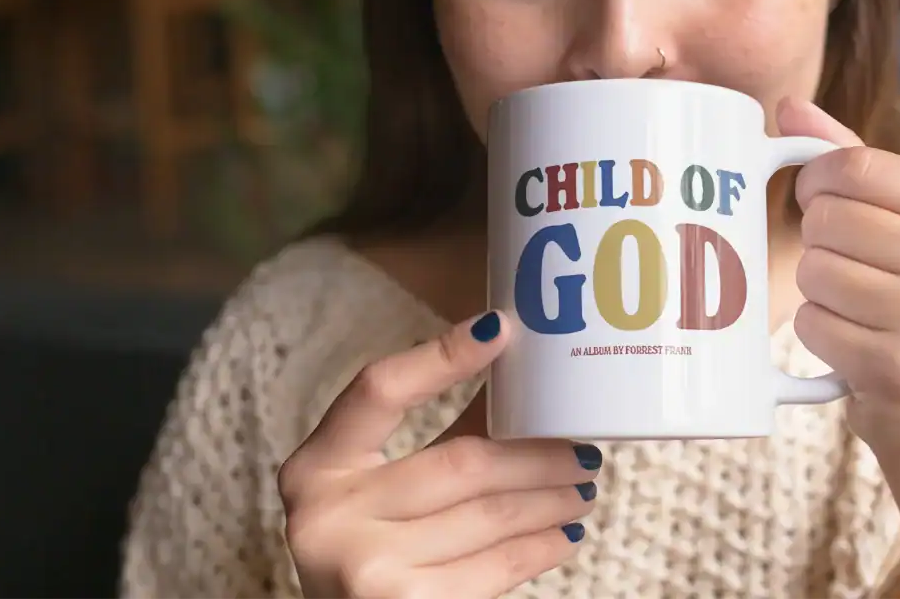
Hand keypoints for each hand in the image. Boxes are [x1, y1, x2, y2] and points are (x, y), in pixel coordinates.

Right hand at [278, 311, 600, 598]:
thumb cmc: (371, 545)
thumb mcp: (377, 486)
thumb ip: (441, 433)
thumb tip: (518, 370)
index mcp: (317, 466)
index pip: (380, 389)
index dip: (441, 356)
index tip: (502, 329)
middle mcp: (329, 516)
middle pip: (460, 462)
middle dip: (535, 454)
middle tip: (582, 449)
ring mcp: (367, 568)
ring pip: (488, 516)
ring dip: (549, 499)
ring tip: (582, 488)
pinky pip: (495, 569)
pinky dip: (539, 547)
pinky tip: (564, 534)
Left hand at [779, 98, 899, 460]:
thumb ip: (856, 162)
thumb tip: (789, 109)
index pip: (856, 164)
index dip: (818, 180)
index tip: (822, 199)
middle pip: (828, 217)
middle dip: (820, 241)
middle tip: (850, 267)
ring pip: (814, 269)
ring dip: (818, 290)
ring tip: (856, 307)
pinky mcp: (899, 370)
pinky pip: (811, 323)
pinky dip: (818, 332)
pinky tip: (852, 342)